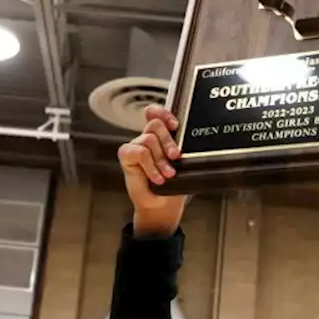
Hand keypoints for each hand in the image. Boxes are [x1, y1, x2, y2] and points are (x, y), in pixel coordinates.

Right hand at [117, 105, 187, 236]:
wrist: (162, 205)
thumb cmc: (173, 185)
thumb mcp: (183, 163)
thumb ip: (183, 148)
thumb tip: (191, 140)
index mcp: (160, 137)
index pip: (156, 114)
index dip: (163, 113)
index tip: (175, 124)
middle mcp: (147, 139)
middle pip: (155, 125)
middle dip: (168, 141)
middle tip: (175, 156)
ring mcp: (136, 146)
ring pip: (149, 140)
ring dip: (160, 160)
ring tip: (167, 174)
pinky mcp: (127, 156)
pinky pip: (140, 153)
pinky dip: (150, 166)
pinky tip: (156, 177)